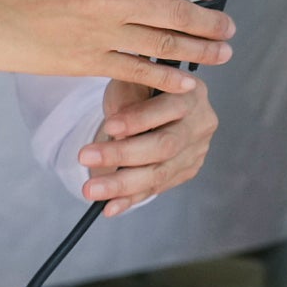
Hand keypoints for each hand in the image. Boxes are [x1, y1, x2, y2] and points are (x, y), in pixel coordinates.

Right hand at [0, 0, 234, 94]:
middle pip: (176, 9)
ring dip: (199, 50)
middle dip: (210, 21)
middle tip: (230, 29)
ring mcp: (99, 32)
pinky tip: (187, 83)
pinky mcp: (87, 62)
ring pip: (163, 43)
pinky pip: (137, 71)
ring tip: (223, 54)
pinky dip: (167, 78)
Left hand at [78, 78, 218, 215]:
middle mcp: (201, 123)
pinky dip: (130, 198)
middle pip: (165, 145)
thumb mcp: (131, 81)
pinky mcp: (186, 171)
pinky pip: (155, 188)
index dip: (138, 119)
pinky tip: (110, 205)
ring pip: (160, 173)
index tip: (109, 127)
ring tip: (91, 189)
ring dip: (122, 184)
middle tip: (86, 157)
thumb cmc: (140, 89)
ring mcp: (196, 151)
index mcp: (191, 93)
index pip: (168, 108)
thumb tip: (120, 136)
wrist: (153, 105)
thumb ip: (128, 102)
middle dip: (123, 154)